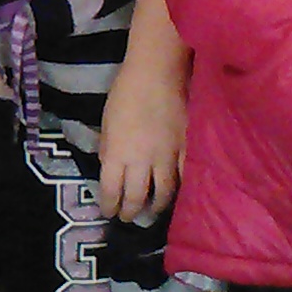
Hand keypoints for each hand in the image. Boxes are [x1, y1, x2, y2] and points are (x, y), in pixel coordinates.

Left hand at [96, 49, 186, 221]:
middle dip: (131, 212)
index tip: (108, 212)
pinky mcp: (185, 150)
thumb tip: (109, 166)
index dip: (109, 205)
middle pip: (136, 198)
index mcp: (116, 154)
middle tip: (128, 218)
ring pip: (163, 193)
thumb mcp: (106, 122)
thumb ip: (109, 148)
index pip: (111, 190)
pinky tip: (177, 195)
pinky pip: (184, 178)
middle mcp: (140, 162)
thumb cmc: (126, 92)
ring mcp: (166, 158)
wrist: (157, 73)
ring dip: (156, 207)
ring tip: (152, 212)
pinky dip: (180, 190)